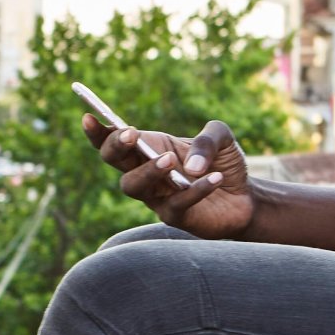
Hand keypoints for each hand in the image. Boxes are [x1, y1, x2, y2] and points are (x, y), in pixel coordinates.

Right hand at [82, 114, 254, 239]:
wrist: (247, 198)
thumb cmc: (225, 165)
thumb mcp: (222, 138)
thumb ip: (208, 138)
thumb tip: (189, 165)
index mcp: (151, 147)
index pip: (116, 139)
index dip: (98, 130)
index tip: (88, 117)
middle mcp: (147, 172)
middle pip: (114, 161)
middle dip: (115, 146)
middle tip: (131, 135)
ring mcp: (158, 196)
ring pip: (133, 186)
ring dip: (147, 171)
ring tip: (169, 160)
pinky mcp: (176, 217)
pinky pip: (176, 205)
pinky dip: (195, 191)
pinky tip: (215, 178)